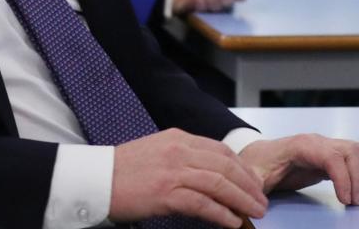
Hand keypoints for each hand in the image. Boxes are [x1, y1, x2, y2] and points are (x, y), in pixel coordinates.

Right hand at [109, 129, 267, 227]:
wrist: (96, 179)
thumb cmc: (123, 170)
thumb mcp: (157, 152)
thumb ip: (183, 157)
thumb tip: (210, 174)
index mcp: (177, 138)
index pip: (220, 150)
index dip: (243, 168)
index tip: (255, 182)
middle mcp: (178, 151)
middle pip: (226, 166)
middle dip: (249, 185)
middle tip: (262, 201)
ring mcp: (173, 171)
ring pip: (219, 183)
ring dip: (242, 200)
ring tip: (256, 213)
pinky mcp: (166, 193)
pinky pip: (203, 203)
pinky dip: (222, 213)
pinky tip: (233, 222)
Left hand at [238, 134, 358, 205]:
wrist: (258, 156)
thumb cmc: (257, 164)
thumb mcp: (253, 174)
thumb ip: (256, 183)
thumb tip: (257, 201)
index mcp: (300, 145)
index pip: (331, 156)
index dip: (343, 178)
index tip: (345, 199)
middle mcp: (317, 142)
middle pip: (351, 150)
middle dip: (357, 177)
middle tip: (353, 202)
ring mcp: (325, 148)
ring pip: (356, 153)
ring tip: (353, 199)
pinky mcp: (328, 157)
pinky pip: (352, 160)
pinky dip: (356, 176)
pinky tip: (349, 193)